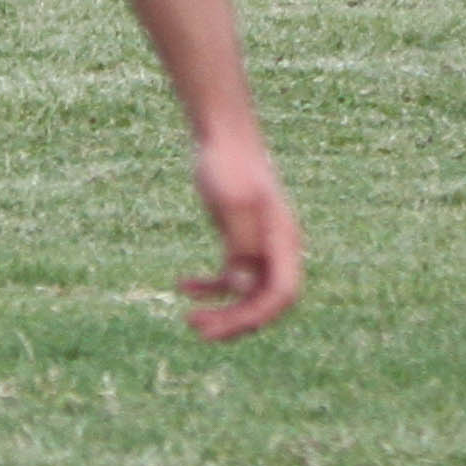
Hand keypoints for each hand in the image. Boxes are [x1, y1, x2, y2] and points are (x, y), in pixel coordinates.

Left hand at [180, 127, 302, 341]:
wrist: (222, 134)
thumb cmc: (228, 164)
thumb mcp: (231, 204)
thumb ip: (241, 246)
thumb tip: (244, 288)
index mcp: (283, 239)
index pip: (283, 293)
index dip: (256, 316)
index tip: (222, 327)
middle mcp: (277, 248)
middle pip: (265, 300)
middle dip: (235, 321)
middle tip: (199, 331)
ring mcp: (260, 246)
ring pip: (248, 295)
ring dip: (222, 311)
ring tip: (189, 319)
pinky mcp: (241, 241)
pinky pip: (232, 277)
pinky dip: (210, 286)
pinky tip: (181, 286)